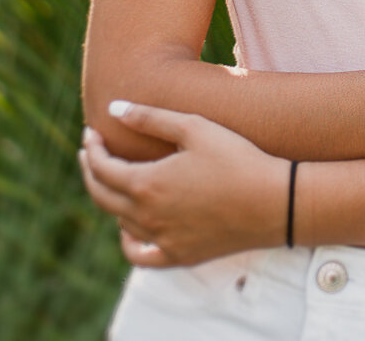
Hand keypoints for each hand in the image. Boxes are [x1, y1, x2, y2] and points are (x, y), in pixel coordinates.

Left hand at [79, 102, 288, 266]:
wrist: (274, 202)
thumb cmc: (236, 157)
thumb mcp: (194, 127)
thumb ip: (149, 118)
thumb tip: (113, 108)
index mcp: (146, 184)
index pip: (102, 168)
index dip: (92, 148)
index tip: (91, 133)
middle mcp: (148, 217)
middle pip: (102, 195)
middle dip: (91, 170)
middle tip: (91, 152)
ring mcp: (162, 240)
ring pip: (119, 222)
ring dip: (109, 198)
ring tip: (114, 178)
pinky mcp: (179, 256)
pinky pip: (140, 254)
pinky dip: (128, 240)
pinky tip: (130, 226)